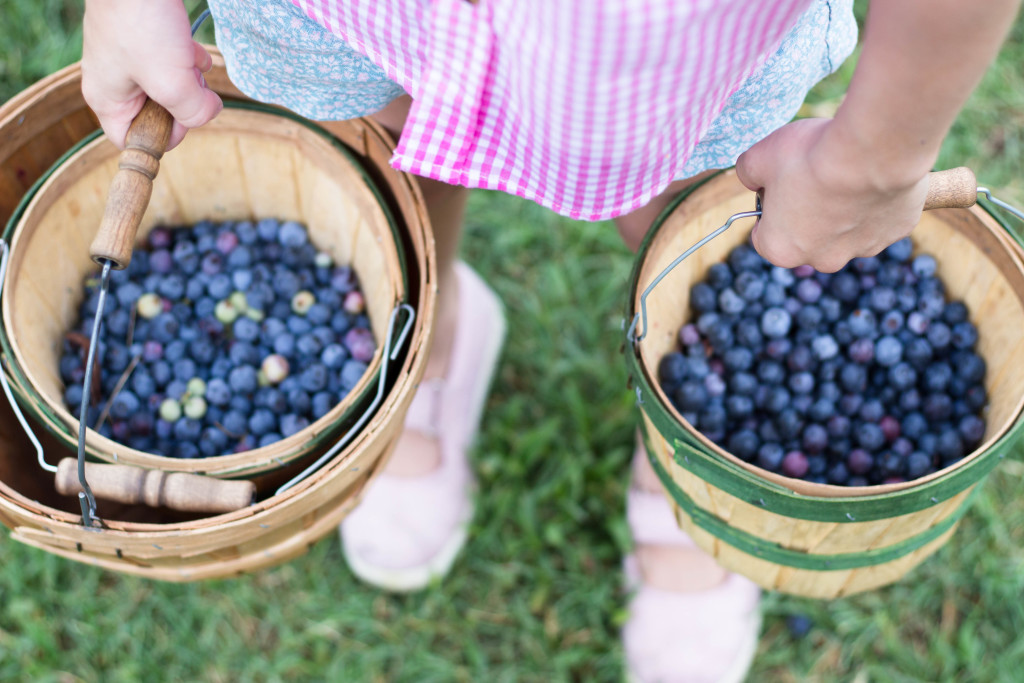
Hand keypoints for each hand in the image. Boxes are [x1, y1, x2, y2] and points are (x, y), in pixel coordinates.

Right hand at [81, 0, 221, 150]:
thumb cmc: (142, 25)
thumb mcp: (171, 82)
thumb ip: (193, 111)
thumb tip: (208, 114)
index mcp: (107, 99)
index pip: (131, 140)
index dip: (162, 138)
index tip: (183, 122)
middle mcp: (114, 81)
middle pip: (156, 113)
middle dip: (181, 103)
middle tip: (189, 86)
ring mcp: (129, 58)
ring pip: (168, 86)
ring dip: (188, 80)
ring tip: (190, 63)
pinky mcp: (144, 37)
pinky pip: (172, 61)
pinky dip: (188, 60)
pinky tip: (196, 53)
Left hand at [735, 118, 930, 272]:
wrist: (873, 149)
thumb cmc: (810, 156)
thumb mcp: (759, 156)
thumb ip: (747, 172)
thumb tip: (751, 176)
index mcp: (780, 250)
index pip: (764, 236)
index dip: (768, 209)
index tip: (778, 186)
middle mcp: (822, 260)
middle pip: (807, 238)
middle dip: (807, 212)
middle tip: (814, 176)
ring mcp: (864, 249)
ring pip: (847, 230)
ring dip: (844, 208)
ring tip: (848, 172)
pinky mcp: (897, 232)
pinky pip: (881, 217)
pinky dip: (877, 200)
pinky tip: (874, 174)